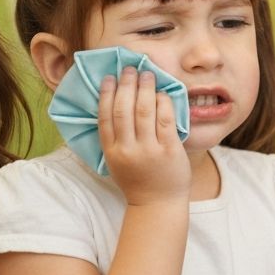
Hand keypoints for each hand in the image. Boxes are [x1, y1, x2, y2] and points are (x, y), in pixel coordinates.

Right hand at [97, 67, 190, 205]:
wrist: (158, 205)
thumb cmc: (138, 180)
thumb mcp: (117, 162)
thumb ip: (115, 138)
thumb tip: (113, 104)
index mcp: (112, 152)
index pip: (104, 117)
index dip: (105, 94)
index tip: (108, 77)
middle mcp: (128, 150)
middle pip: (123, 110)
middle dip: (126, 85)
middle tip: (129, 69)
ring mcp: (149, 150)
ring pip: (144, 111)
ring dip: (145, 88)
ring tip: (146, 74)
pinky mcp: (169, 150)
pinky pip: (165, 120)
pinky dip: (163, 103)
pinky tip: (162, 93)